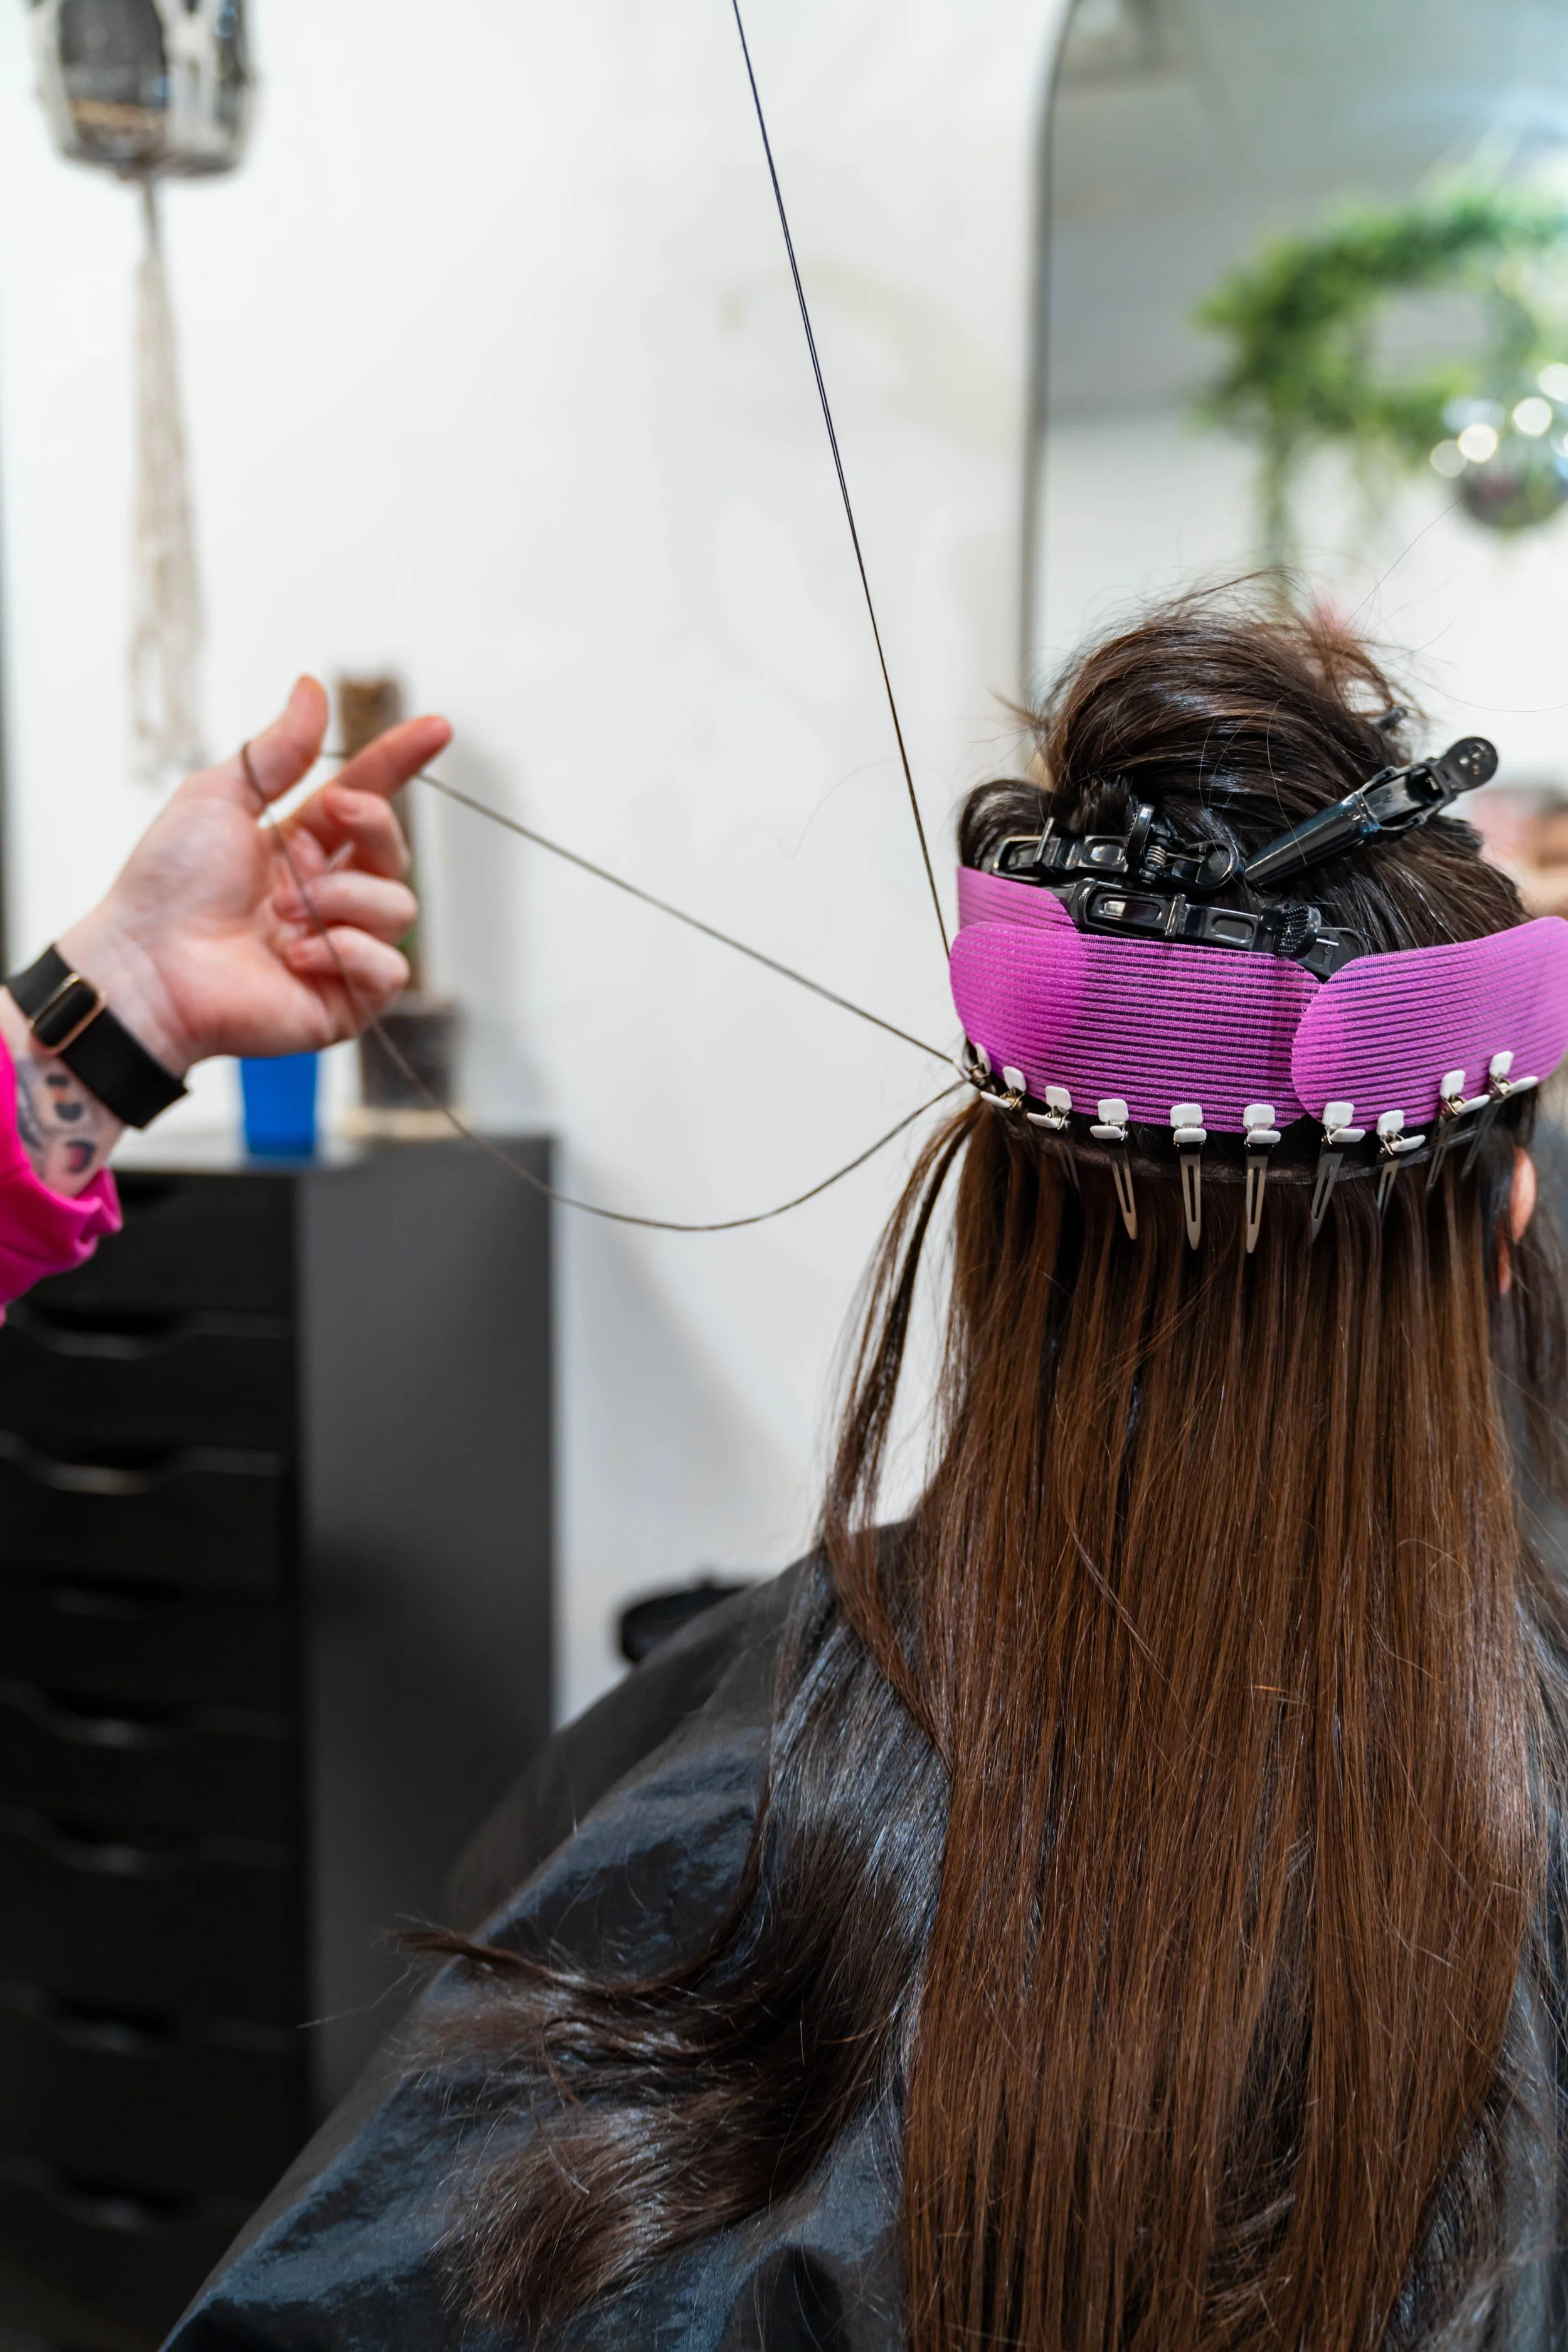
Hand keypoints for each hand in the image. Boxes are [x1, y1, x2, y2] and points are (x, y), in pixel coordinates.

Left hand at [55, 679, 450, 1072]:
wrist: (146, 968)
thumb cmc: (167, 886)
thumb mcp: (220, 798)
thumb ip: (278, 750)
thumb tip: (311, 687)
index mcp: (302, 847)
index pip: (369, 798)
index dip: (401, 762)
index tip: (436, 727)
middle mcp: (328, 895)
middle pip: (395, 850)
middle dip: (372, 826)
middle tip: (325, 820)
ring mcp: (339, 948)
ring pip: (398, 908)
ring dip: (342, 900)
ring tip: (283, 916)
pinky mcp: (345, 999)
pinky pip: (391, 968)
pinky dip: (347, 953)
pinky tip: (293, 956)